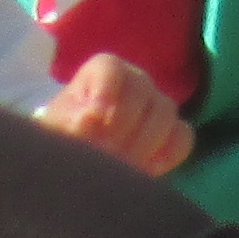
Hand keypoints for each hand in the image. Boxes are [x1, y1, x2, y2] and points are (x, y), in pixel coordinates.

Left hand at [39, 53, 195, 175]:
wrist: (80, 159)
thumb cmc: (64, 137)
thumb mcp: (56, 130)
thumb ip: (68, 123)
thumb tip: (91, 119)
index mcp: (103, 71)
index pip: (111, 68)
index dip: (105, 90)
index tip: (93, 121)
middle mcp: (135, 81)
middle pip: (141, 90)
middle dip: (121, 126)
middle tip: (103, 153)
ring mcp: (157, 106)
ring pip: (164, 113)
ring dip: (142, 143)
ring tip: (120, 166)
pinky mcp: (172, 134)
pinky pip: (182, 137)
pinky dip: (167, 154)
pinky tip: (146, 169)